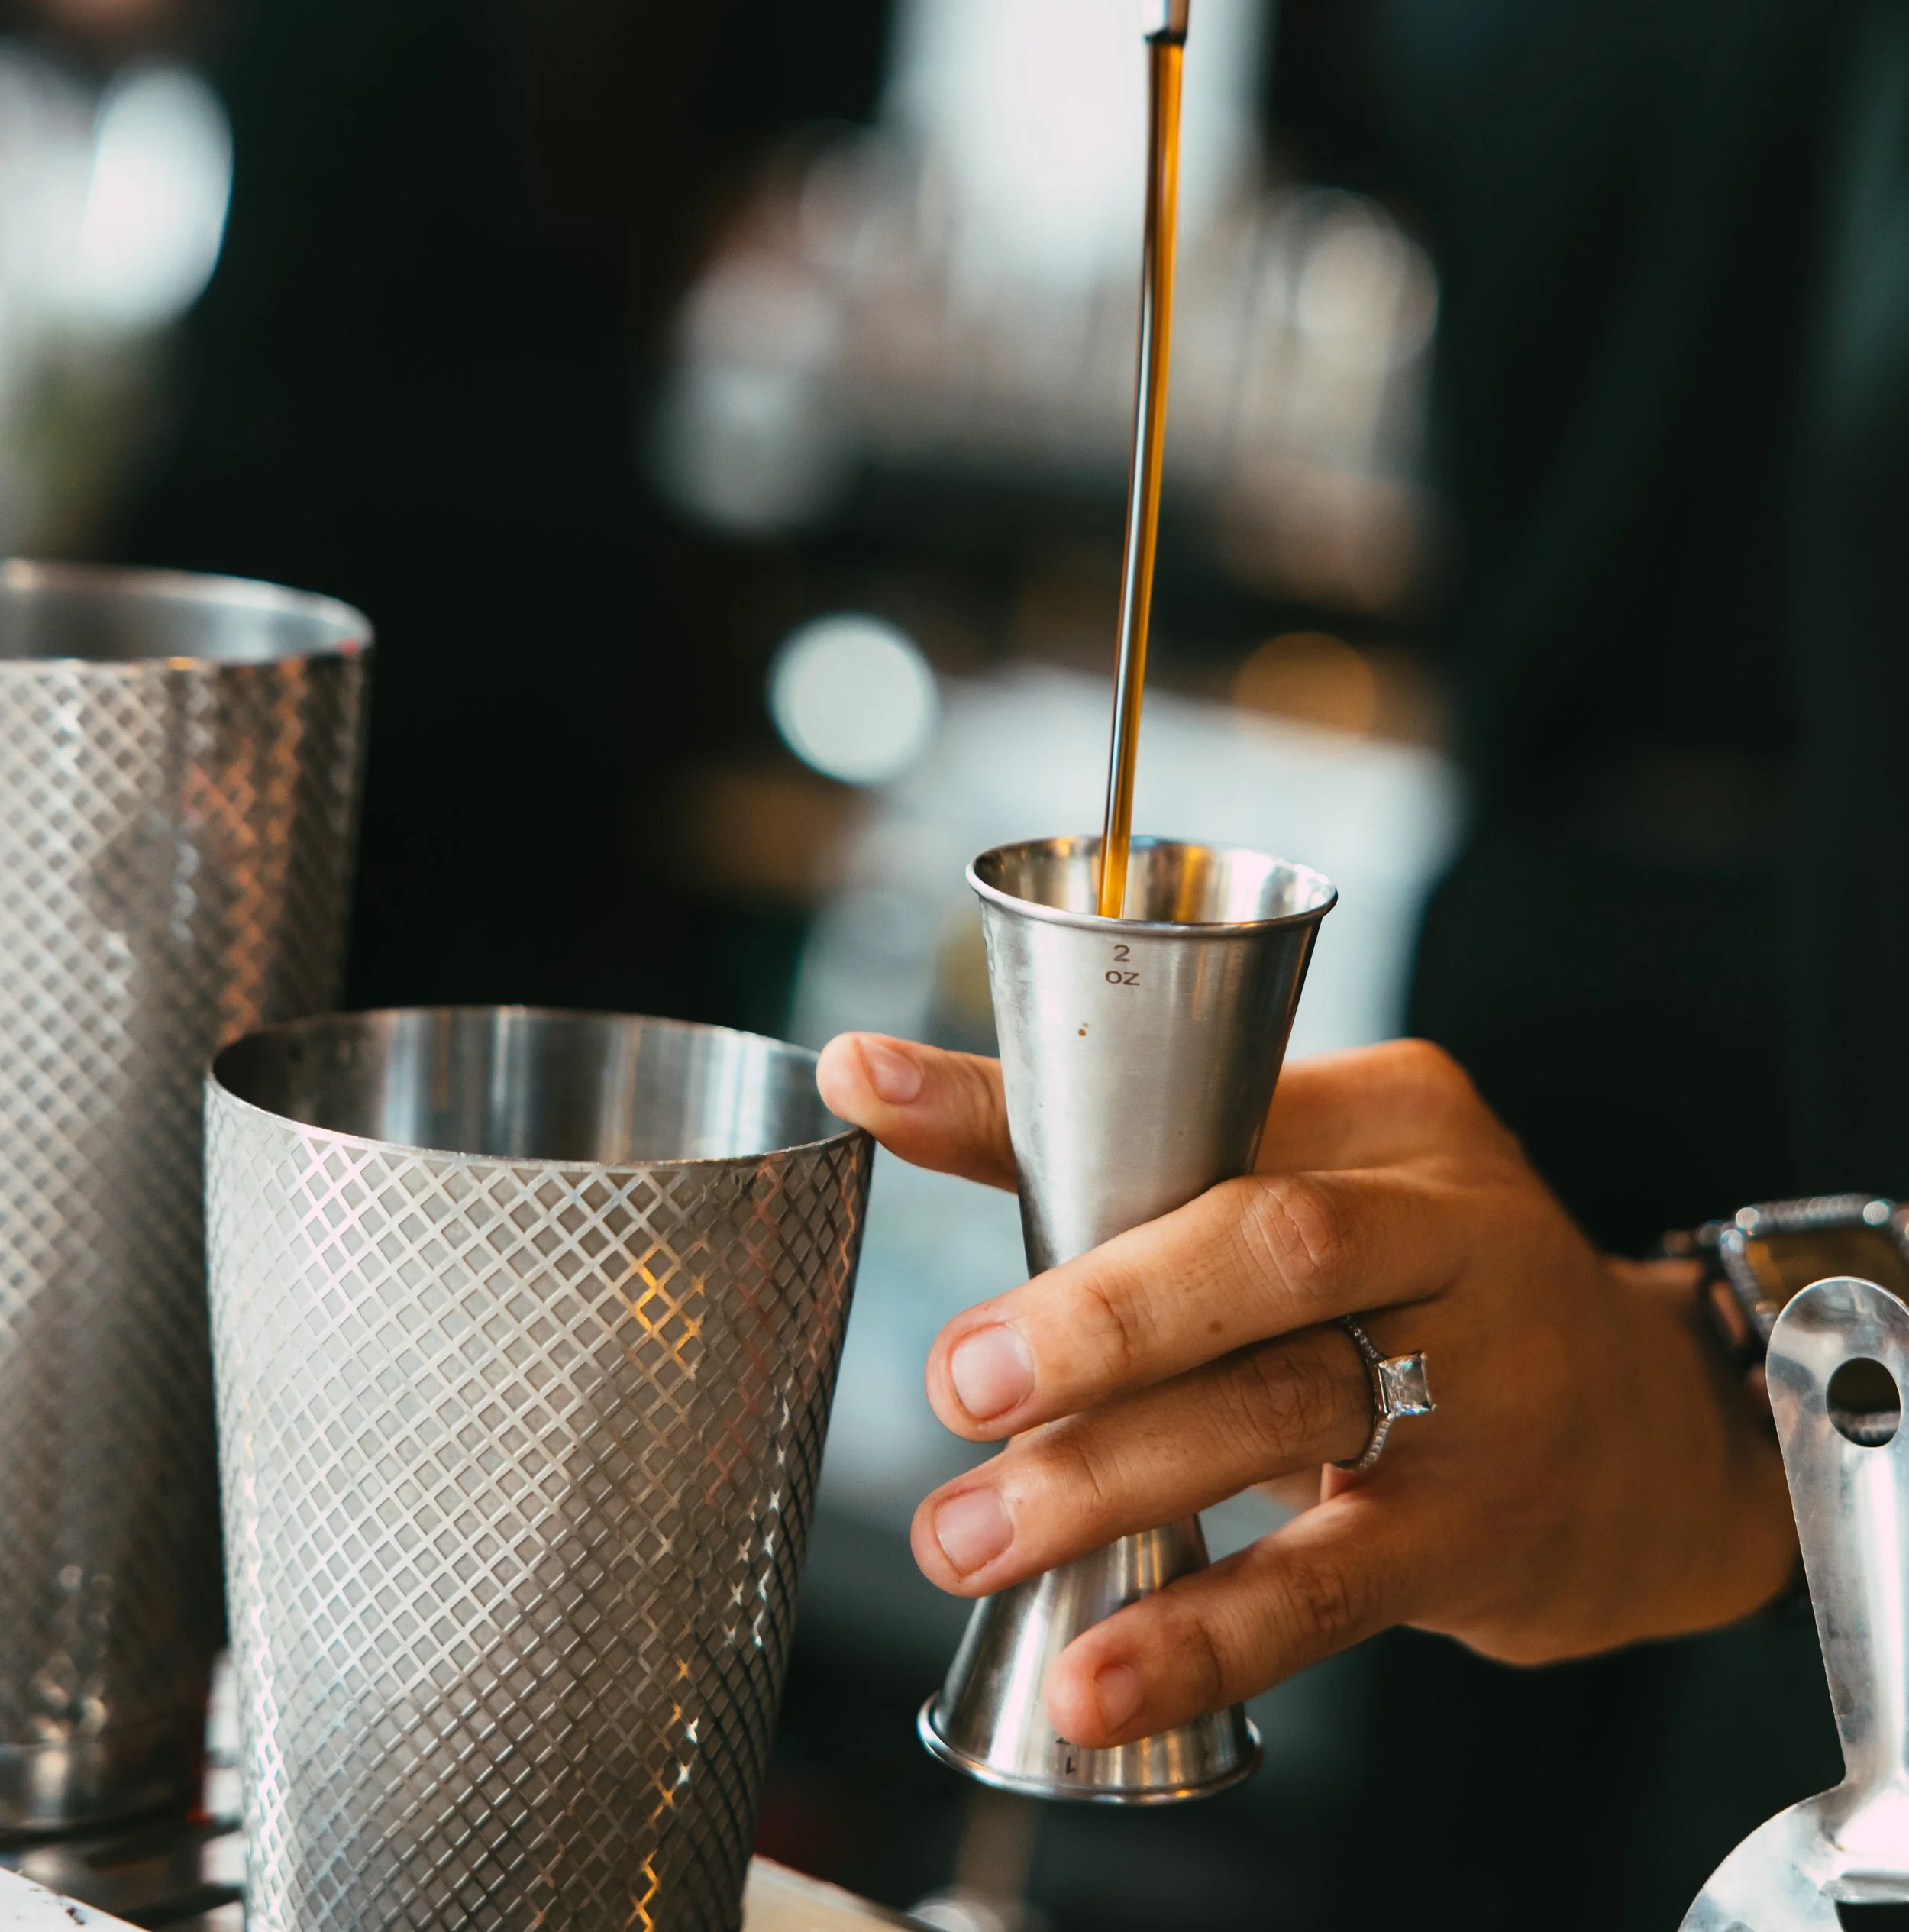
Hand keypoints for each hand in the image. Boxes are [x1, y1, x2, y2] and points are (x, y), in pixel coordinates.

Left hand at [814, 1032, 1795, 1750]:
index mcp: (1385, 1111)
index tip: (874, 1088)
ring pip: (1284, 1408)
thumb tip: (886, 1092)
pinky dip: (1204, 1635)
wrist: (1664, 1442)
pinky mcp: (1489, 1526)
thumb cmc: (1434, 1302)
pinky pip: (1332, 1585)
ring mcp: (1484, 1375)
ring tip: (969, 1537)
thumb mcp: (1317, 1199)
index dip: (1023, 1103)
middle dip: (1097, 1315)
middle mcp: (1448, 1221)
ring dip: (1107, 1481)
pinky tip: (1096, 1680)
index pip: (1188, 1092)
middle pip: (1265, 1246)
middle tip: (957, 1381)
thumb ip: (1134, 1173)